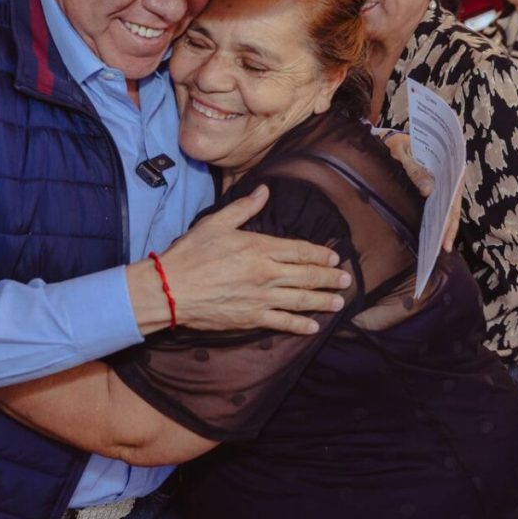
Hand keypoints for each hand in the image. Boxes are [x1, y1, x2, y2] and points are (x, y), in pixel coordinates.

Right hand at [130, 185, 350, 335]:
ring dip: (322, 301)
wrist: (171, 289)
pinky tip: (313, 327)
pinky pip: (283, 322)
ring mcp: (261, 298)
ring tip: (339, 302)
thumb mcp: (217, 223)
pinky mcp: (251, 319)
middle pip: (307, 276)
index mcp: (260, 248)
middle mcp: (267, 274)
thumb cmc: (191, 254)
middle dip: (329, 278)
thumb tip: (264, 191)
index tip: (335, 258)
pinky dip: (300, 325)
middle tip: (346, 280)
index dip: (321, 254)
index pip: (300, 250)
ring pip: (300, 300)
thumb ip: (244, 208)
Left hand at [382, 132, 460, 251]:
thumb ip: (414, 169)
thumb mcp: (401, 151)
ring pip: (447, 208)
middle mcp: (449, 175)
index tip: (446, 226)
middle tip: (445, 246)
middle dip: (449, 226)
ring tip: (441, 247)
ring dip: (444, 227)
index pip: (453, 190)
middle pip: (453, 204)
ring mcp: (442, 184)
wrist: (394, 140)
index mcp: (447, 163)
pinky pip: (438, 207)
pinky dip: (437, 221)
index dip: (450, 211)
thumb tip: (428, 190)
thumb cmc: (398, 144)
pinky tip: (433, 236)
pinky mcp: (433, 190)